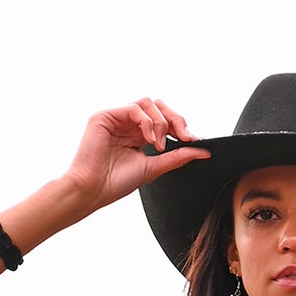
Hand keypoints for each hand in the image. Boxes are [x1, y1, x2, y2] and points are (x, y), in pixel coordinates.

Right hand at [61, 98, 210, 215]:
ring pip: (148, 104)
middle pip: (158, 106)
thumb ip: (177, 157)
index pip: (163, 121)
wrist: (92, 191)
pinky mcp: (105, 116)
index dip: (180, 127)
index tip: (194, 140)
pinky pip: (134, 109)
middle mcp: (128, 124)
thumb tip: (204, 151)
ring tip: (159, 145)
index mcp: (137, 135)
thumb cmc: (115, 183)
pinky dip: (147, 122)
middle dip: (175, 119)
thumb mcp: (153, 168)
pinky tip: (149, 140)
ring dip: (160, 122)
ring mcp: (116, 118)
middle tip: (185, 137)